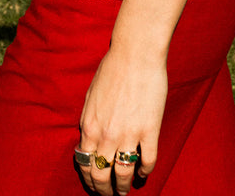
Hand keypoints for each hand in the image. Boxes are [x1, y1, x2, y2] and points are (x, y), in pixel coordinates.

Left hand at [77, 47, 166, 194]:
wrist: (135, 53)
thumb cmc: (112, 68)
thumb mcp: (91, 94)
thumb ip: (89, 119)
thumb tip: (87, 137)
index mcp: (89, 125)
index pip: (85, 163)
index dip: (89, 179)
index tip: (95, 185)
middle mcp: (106, 135)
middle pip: (102, 174)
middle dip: (104, 190)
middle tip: (109, 195)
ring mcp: (128, 134)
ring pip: (123, 173)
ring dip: (123, 187)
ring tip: (125, 190)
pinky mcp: (149, 130)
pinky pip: (147, 161)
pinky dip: (145, 171)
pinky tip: (143, 174)